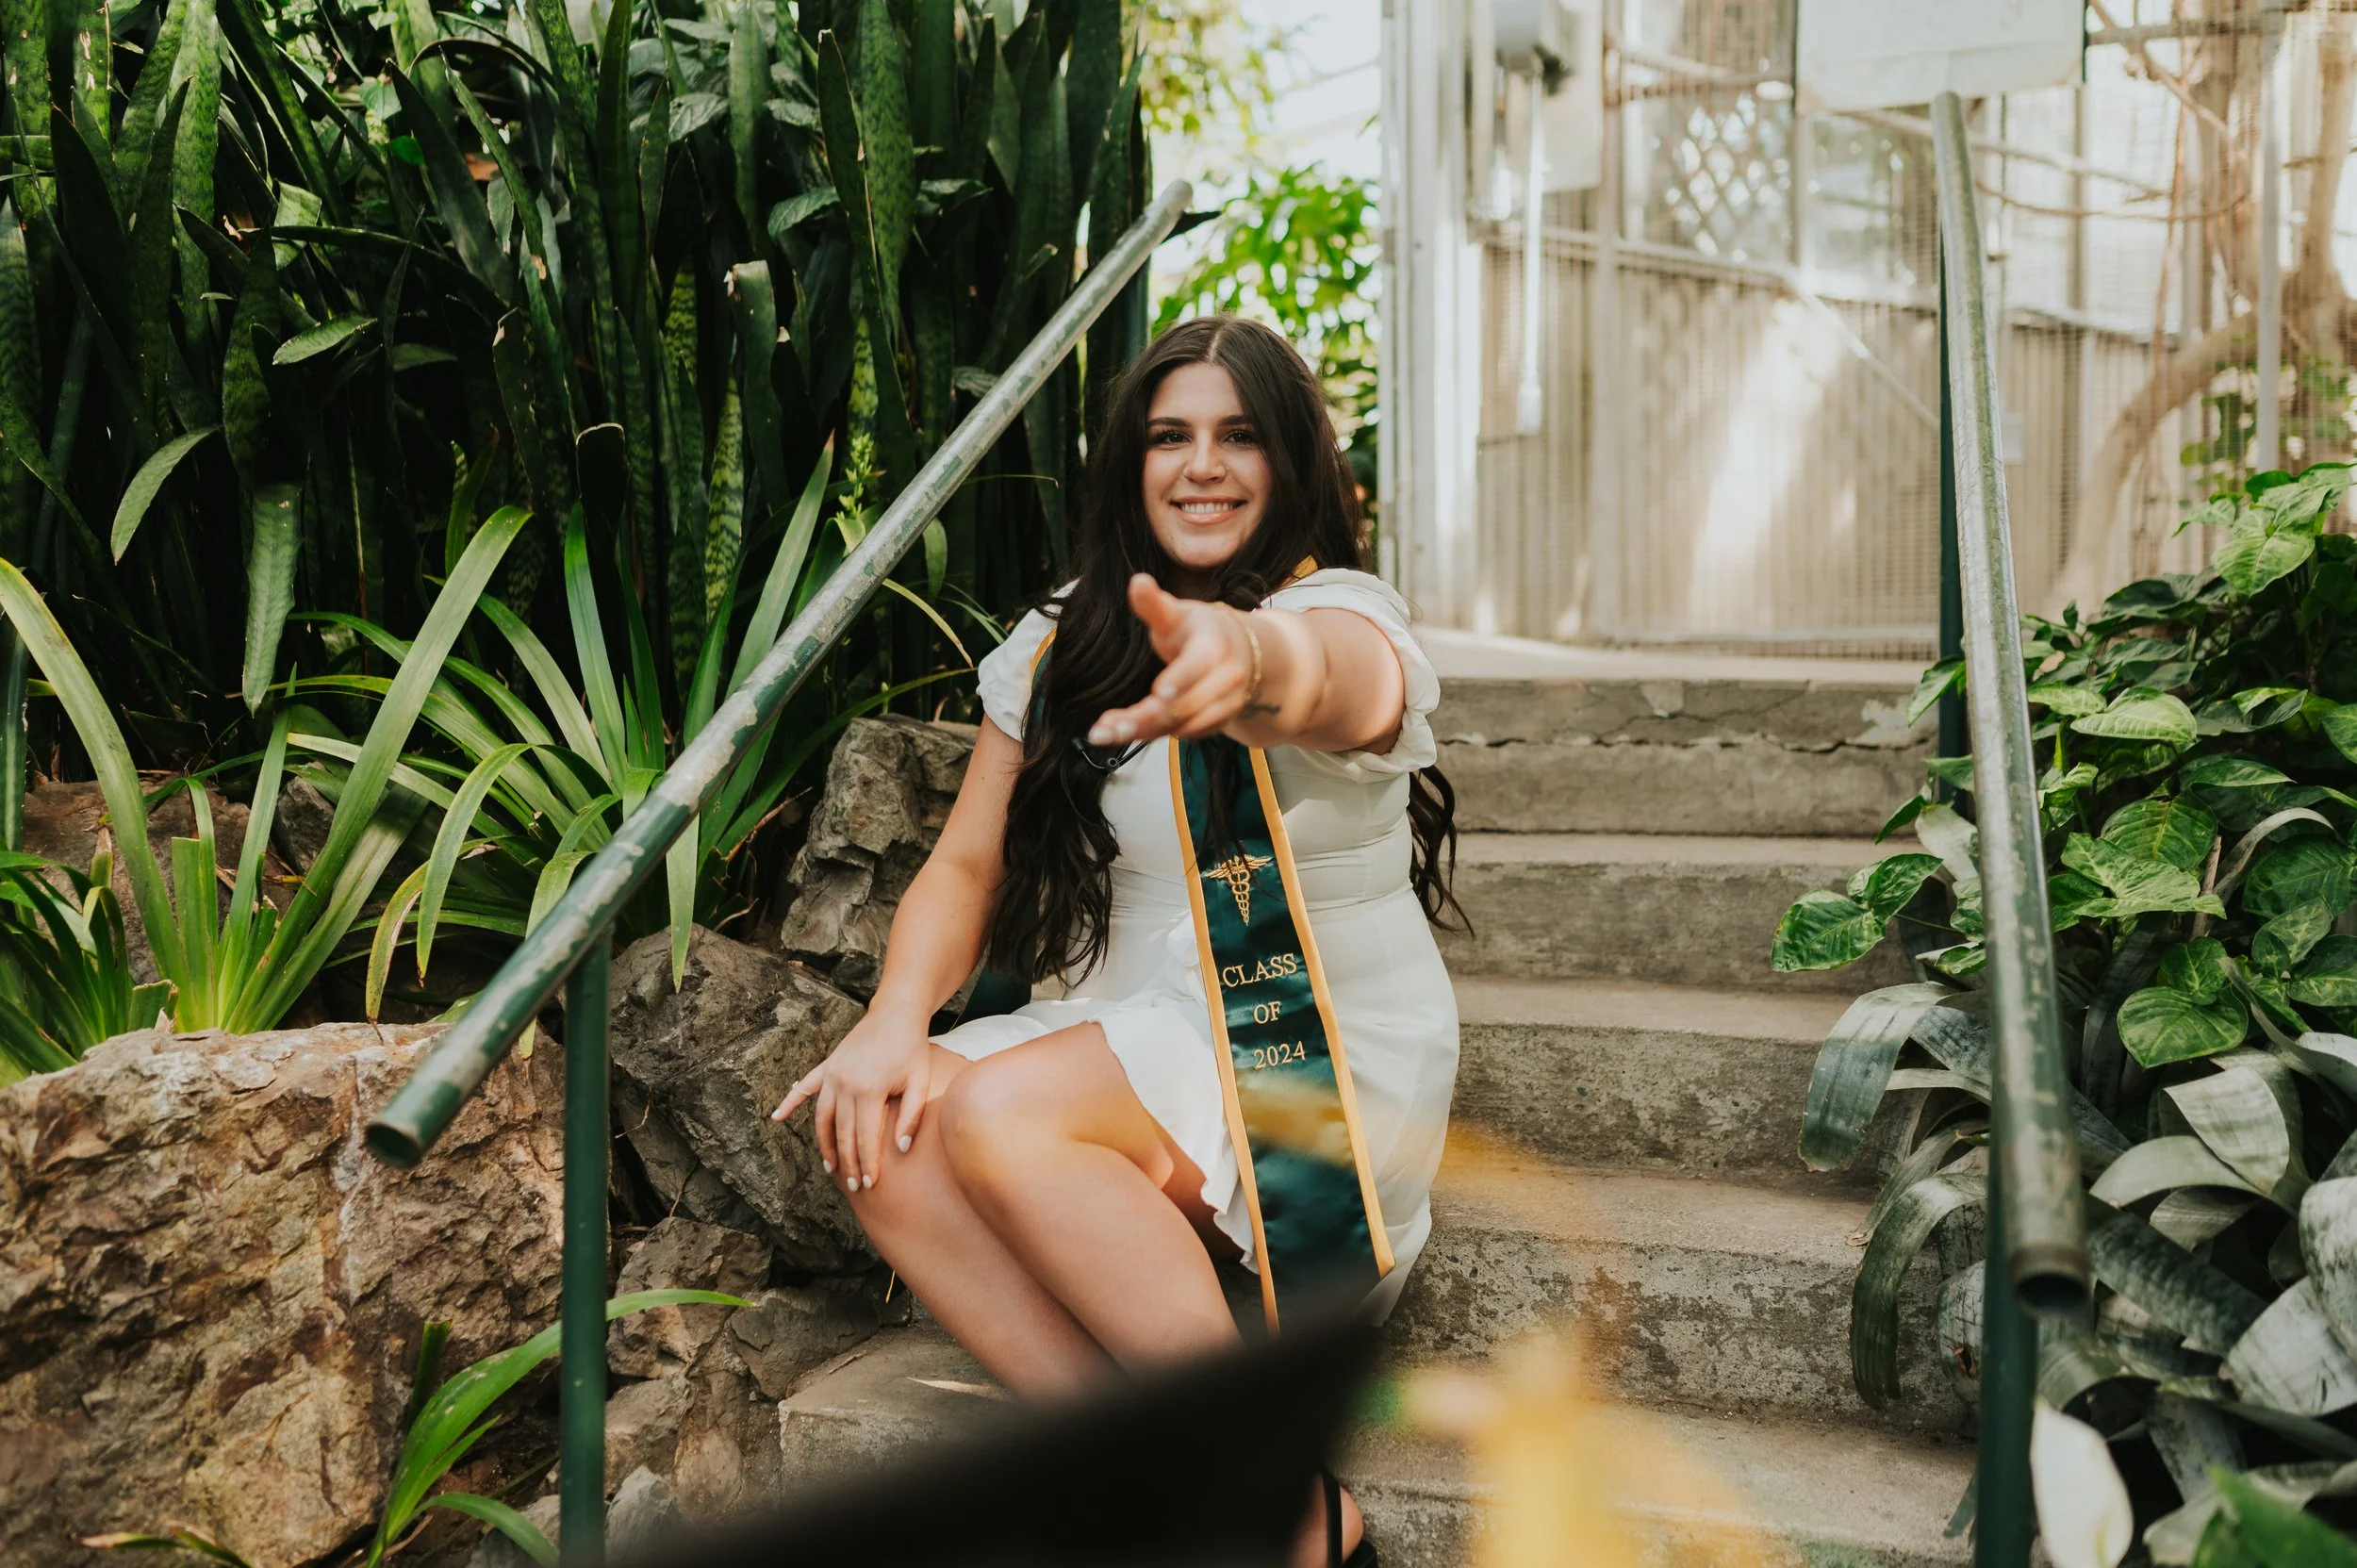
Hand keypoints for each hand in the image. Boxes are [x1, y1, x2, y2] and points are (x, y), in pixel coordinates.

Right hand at [770, 1005, 932, 1193]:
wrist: (896, 1013)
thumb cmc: (912, 1049)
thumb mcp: (920, 1082)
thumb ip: (911, 1116)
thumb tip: (901, 1150)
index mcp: (869, 1090)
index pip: (865, 1137)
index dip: (867, 1163)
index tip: (869, 1185)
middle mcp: (844, 1084)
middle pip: (842, 1133)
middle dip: (847, 1162)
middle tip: (853, 1186)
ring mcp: (832, 1075)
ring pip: (822, 1118)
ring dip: (824, 1145)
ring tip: (830, 1167)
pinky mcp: (827, 1066)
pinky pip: (804, 1088)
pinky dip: (790, 1102)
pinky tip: (776, 1118)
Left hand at [1088, 574, 1258, 745]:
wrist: (1239, 651)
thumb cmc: (1198, 630)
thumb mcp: (1176, 614)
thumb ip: (1154, 604)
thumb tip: (1137, 582)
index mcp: (1215, 646)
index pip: (1197, 666)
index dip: (1179, 680)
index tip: (1157, 693)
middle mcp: (1226, 679)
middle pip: (1185, 705)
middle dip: (1145, 718)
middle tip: (1107, 728)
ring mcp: (1224, 704)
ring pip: (1182, 725)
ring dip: (1142, 732)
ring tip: (1104, 733)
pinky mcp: (1217, 723)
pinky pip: (1184, 734)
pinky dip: (1152, 736)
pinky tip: (1122, 731)